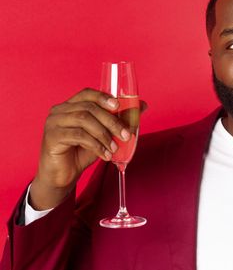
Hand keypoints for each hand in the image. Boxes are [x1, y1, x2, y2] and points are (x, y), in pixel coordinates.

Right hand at [30, 88, 133, 209]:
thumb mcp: (104, 135)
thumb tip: (142, 105)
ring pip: (84, 120)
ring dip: (104, 134)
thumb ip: (119, 120)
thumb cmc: (81, 153)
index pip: (87, 93)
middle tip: (126, 135)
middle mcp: (59, 111)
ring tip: (114, 148)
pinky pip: (79, 135)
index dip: (103, 97)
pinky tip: (105, 155)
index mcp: (70, 106)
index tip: (119, 106)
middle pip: (89, 108)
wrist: (63, 175)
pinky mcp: (52, 136)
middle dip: (111, 121)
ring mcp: (53, 122)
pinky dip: (96, 145)